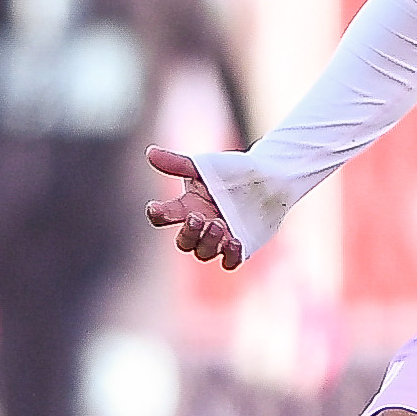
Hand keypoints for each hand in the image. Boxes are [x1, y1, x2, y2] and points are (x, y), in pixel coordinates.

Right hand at [145, 146, 243, 269]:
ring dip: (208, 243)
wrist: (267, 177)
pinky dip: (230, 257)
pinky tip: (235, 241)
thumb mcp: (204, 166)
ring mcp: (219, 239)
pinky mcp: (239, 247)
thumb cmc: (230, 170)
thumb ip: (178, 163)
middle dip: (188, 233)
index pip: (163, 217)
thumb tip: (150, 152)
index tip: (156, 207)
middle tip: (197, 217)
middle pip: (183, 243)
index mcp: (187, 207)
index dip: (158, 214)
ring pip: (204, 253)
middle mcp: (200, 227)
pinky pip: (230, 263)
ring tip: (218, 224)